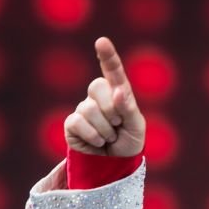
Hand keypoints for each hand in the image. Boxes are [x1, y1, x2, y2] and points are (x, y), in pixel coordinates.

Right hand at [63, 37, 145, 156]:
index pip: (113, 71)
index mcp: (117, 92)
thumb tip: (117, 90)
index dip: (107, 56)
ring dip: (105, 129)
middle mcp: (98, 97)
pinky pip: (79, 122)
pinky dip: (93, 136)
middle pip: (98, 87)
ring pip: (90, 108)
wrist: (116, 167)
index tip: (102, 42)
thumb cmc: (129, 143)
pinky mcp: (72, 123)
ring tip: (109, 138)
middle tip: (118, 125)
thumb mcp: (136, 126)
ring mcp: (84, 109)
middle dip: (112, 109)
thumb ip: (128, 107)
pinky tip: (98, 142)